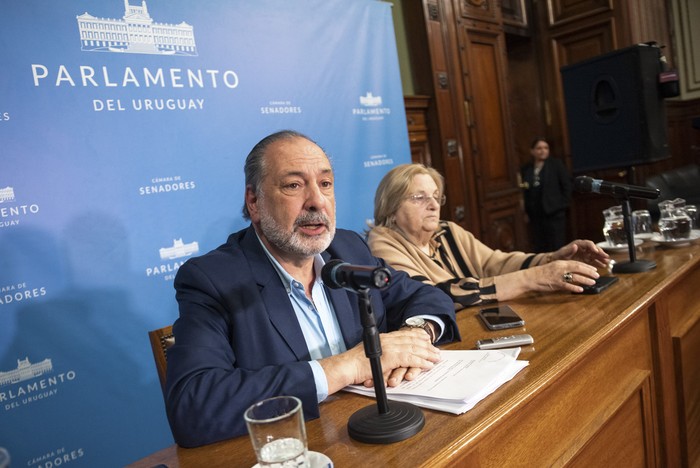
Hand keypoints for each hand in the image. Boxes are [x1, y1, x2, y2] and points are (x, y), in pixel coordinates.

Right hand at [319, 328, 440, 393]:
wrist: (347, 367)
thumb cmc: (353, 364)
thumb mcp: (369, 354)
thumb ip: (380, 353)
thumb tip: (387, 358)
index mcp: (382, 338)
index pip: (403, 334)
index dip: (417, 336)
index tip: (426, 338)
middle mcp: (387, 339)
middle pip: (411, 340)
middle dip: (426, 345)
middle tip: (436, 350)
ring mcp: (389, 347)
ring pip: (414, 348)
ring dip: (427, 353)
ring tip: (436, 358)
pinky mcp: (391, 357)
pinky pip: (411, 358)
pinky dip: (421, 362)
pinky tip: (428, 365)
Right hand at [530, 259, 599, 293]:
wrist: (531, 277)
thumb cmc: (542, 273)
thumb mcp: (554, 267)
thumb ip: (564, 268)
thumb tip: (575, 271)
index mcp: (561, 263)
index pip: (577, 263)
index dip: (587, 267)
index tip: (594, 270)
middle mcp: (561, 268)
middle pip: (578, 268)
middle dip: (589, 272)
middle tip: (597, 276)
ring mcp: (558, 276)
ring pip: (575, 277)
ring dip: (585, 280)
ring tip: (592, 282)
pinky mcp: (556, 284)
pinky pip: (568, 286)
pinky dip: (575, 287)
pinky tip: (581, 290)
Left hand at [551, 239, 609, 267]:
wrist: (556, 261)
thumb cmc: (558, 256)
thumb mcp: (562, 253)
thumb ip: (569, 250)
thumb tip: (575, 245)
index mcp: (578, 244)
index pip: (588, 244)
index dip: (593, 247)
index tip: (597, 251)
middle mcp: (583, 248)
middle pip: (594, 249)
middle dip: (600, 253)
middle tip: (606, 257)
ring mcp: (585, 254)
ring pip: (595, 255)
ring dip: (601, 258)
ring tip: (607, 262)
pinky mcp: (585, 260)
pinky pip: (594, 261)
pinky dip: (598, 263)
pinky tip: (603, 266)